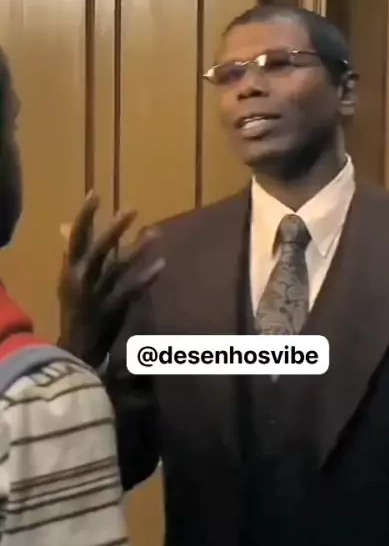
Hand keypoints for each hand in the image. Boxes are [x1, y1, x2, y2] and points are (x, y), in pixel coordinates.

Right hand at [57, 192, 163, 367]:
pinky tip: (161, 265)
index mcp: (70, 271)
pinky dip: (146, 277)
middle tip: (132, 209)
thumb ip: (80, 257)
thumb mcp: (73, 283)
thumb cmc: (79, 314)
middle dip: (113, 228)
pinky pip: (130, 290)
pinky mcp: (110, 312)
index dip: (84, 215)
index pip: (75, 238)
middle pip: (95, 249)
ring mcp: (94, 296)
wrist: (76, 352)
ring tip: (155, 233)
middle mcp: (79, 281)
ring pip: (116, 268)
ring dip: (136, 250)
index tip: (94, 193)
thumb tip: (71, 227)